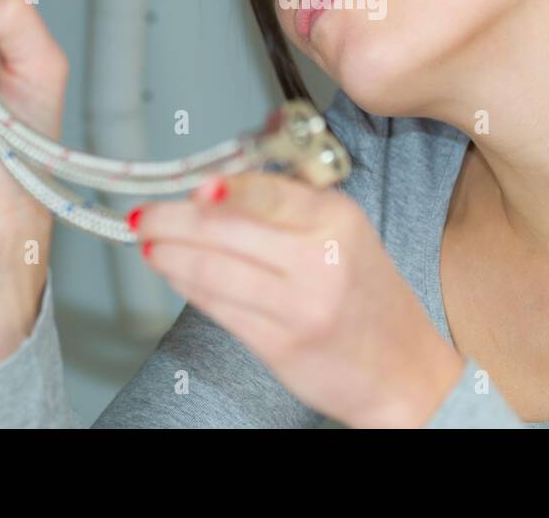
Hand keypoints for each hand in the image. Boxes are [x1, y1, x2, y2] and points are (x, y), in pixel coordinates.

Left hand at [129, 172, 466, 427]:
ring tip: (149, 244)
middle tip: (146, 214)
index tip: (192, 184)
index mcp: (339, 219)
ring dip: (168, 254)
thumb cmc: (369, 297)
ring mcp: (298, 305)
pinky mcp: (279, 344)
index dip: (220, 188)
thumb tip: (223, 178)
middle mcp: (320, 258)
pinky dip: (187, 286)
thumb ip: (292, 202)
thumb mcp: (348, 232)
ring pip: (212, 269)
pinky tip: (174, 273)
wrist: (402, 370)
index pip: (265, 191)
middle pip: (225, 229)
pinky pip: (218, 307)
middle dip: (172, 220)